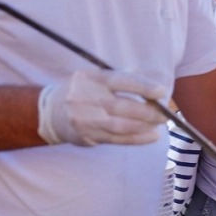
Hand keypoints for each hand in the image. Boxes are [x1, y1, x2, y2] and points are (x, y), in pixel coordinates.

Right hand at [37, 69, 168, 146]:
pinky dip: (136, 138)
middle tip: (165, 113)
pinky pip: (116, 139)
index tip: (161, 91)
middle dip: (148, 111)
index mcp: (90, 78)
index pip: (119, 80)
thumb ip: (122, 78)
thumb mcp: (96, 77)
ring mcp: (84, 119)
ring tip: (158, 124)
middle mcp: (86, 98)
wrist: (49, 112)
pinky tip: (150, 136)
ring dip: (144, 126)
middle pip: (121, 106)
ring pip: (120, 125)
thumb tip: (154, 86)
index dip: (142, 86)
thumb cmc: (82, 91)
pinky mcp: (86, 135)